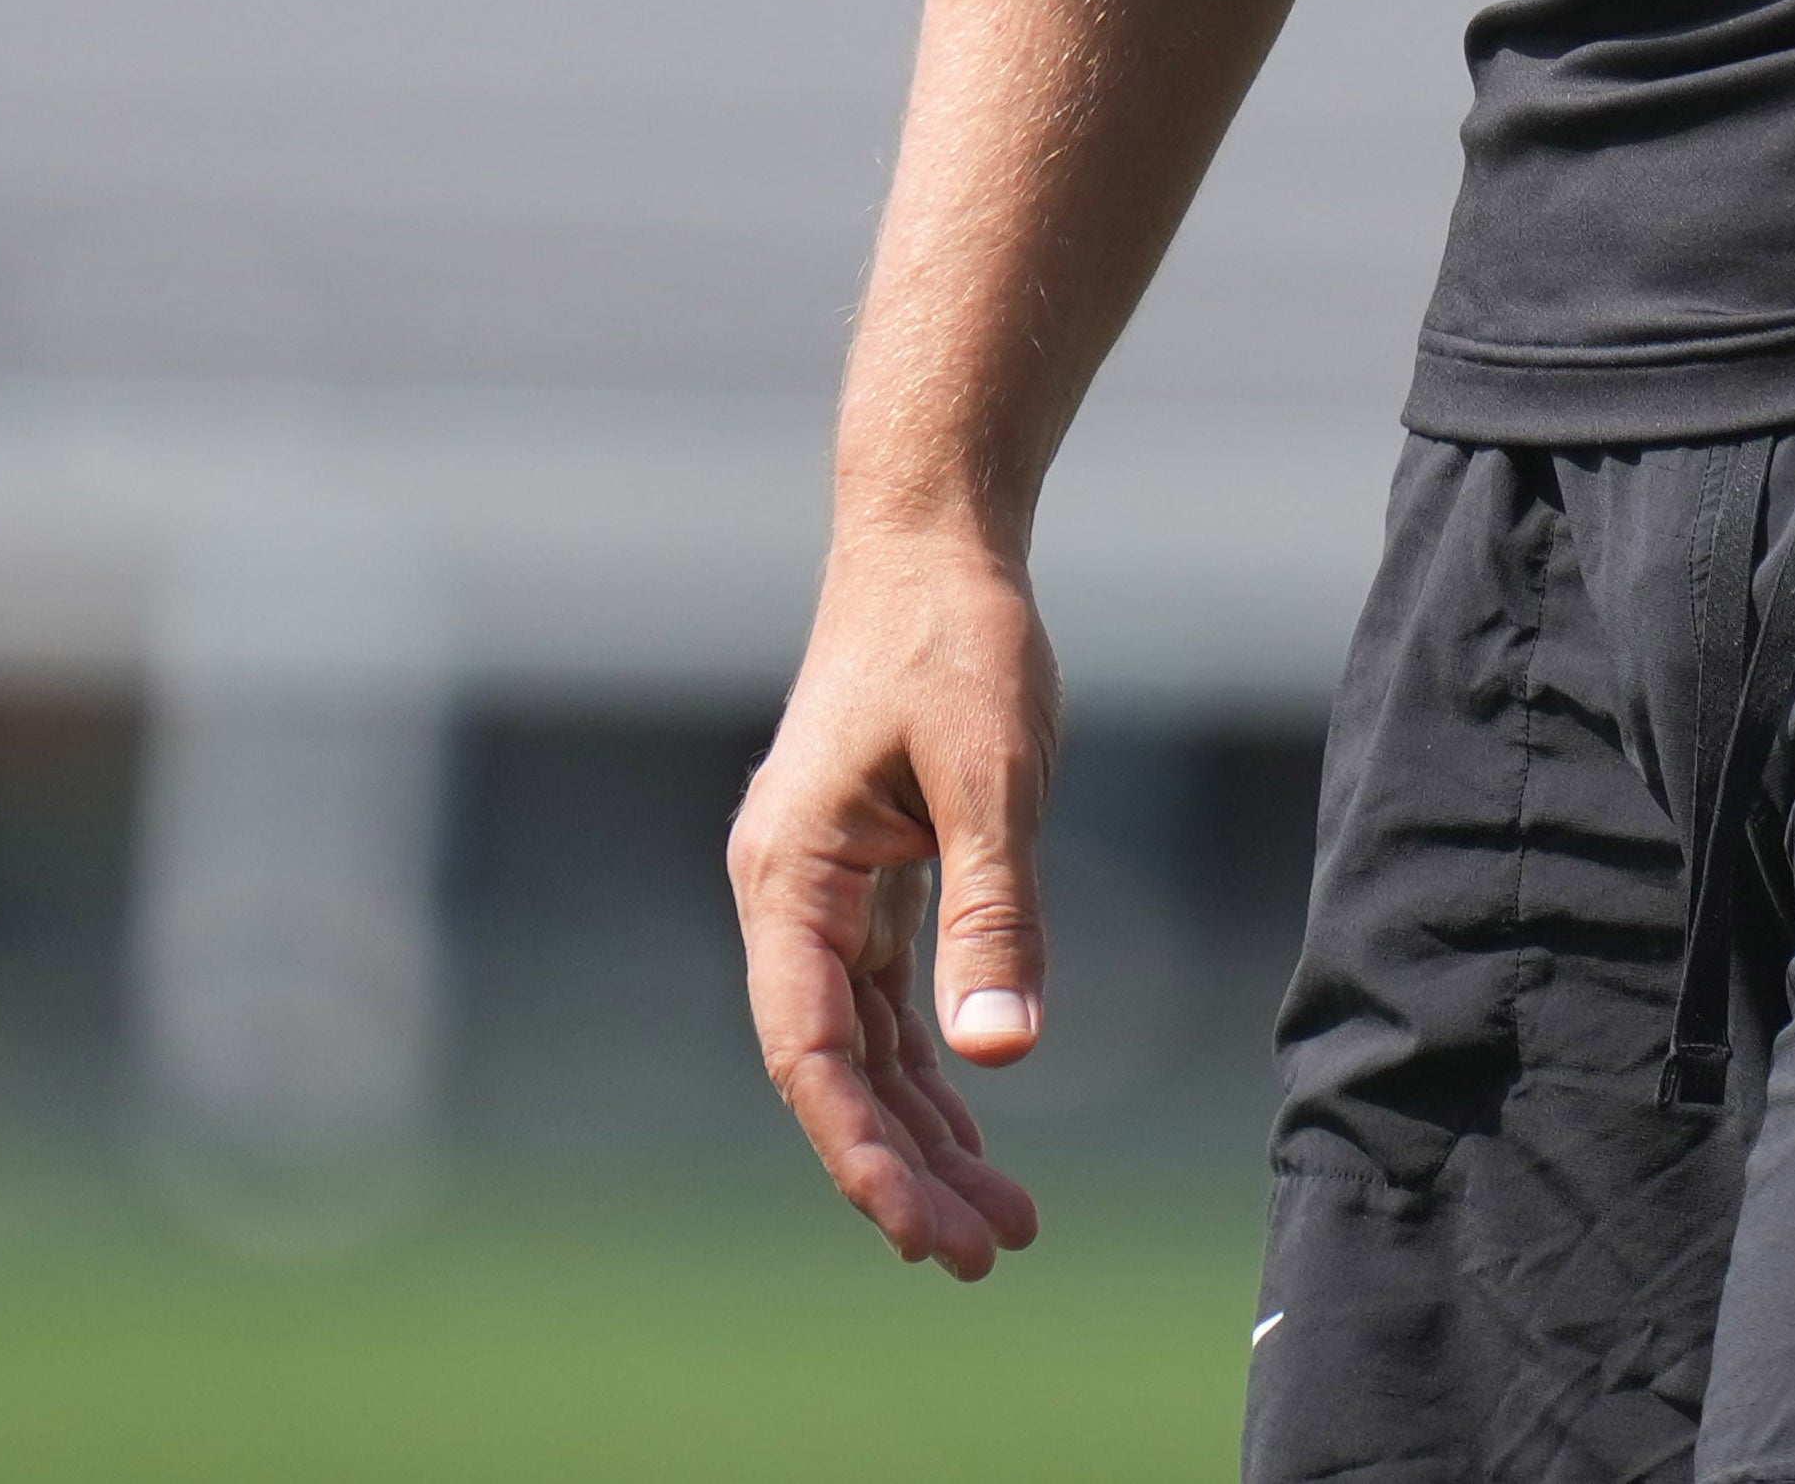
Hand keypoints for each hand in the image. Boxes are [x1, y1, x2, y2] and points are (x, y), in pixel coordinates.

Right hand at [728, 526, 1065, 1270]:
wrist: (932, 540)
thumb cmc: (956, 641)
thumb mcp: (992, 774)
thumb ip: (993, 912)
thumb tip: (999, 1056)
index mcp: (790, 879)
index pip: (810, 1055)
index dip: (863, 1154)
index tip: (927, 1235)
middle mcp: (790, 896)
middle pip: (836, 1069)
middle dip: (906, 1169)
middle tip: (989, 1255)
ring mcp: (825, 888)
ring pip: (864, 1043)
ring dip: (925, 1131)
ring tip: (1004, 1221)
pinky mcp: (869, 872)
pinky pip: (888, 999)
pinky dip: (931, 1065)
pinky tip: (976, 1124)